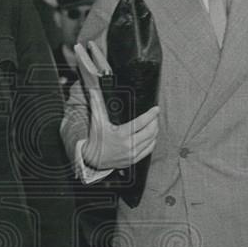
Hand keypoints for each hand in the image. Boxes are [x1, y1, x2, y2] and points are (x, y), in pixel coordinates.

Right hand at [75, 41, 159, 170]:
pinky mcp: (133, 160)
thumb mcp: (96, 120)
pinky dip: (152, 141)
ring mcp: (132, 154)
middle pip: (150, 131)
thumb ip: (97, 102)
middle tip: (155, 115)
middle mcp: (128, 146)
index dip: (151, 115)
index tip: (156, 109)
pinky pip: (148, 150)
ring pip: (151, 141)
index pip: (142, 122)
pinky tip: (150, 135)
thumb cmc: (94, 138)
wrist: (91, 159)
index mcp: (121, 135)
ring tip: (153, 123)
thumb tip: (93, 86)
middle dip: (154, 122)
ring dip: (154, 131)